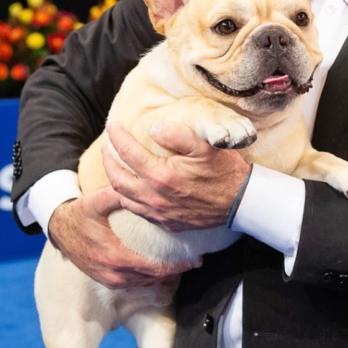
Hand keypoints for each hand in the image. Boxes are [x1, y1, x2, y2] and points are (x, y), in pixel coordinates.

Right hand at [47, 188, 197, 288]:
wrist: (59, 229)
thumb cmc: (81, 213)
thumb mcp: (96, 201)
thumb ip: (118, 195)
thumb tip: (140, 184)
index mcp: (115, 255)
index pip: (154, 268)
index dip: (176, 265)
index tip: (194, 260)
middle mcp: (113, 273)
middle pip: (153, 279)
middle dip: (175, 271)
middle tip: (194, 262)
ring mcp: (109, 279)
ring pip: (144, 284)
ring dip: (163, 277)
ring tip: (180, 265)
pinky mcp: (105, 281)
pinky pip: (133, 285)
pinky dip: (149, 280)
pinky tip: (160, 270)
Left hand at [103, 121, 251, 231]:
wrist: (240, 202)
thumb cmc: (223, 171)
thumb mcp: (204, 145)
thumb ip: (177, 134)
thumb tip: (154, 129)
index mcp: (161, 175)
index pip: (128, 152)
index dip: (117, 136)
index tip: (112, 125)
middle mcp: (154, 197)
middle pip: (116, 177)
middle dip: (108, 159)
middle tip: (107, 146)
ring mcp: (159, 213)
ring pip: (123, 197)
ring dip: (114, 179)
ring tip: (114, 166)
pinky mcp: (165, 223)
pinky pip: (137, 211)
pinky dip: (127, 198)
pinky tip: (131, 189)